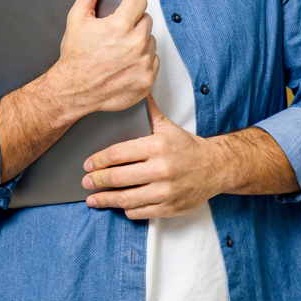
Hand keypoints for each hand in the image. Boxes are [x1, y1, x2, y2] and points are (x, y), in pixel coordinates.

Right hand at [56, 0, 159, 115]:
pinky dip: (142, 63)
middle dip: (133, 25)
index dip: (129, 6)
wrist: (73, 90)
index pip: (140, 2)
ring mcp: (142, 64)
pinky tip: (125, 65)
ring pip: (150, 42)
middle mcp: (135, 44)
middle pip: (146, 21)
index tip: (122, 14)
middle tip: (115, 36)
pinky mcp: (147, 80)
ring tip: (119, 52)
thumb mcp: (77, 18)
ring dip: (138, 44)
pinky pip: (154, 62)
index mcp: (120, 26)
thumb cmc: (75, 57)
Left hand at [81, 92, 216, 219]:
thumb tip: (137, 89)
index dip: (98, 161)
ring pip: (126, 199)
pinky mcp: (168, 208)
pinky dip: (126, 210)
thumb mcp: (168, 126)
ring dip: (105, 200)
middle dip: (97, 181)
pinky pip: (139, 212)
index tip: (88, 164)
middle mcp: (160, 169)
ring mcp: (164, 191)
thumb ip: (149, 111)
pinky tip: (118, 206)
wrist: (216, 168)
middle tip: (85, 182)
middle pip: (118, 178)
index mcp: (157, 146)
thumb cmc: (188, 147)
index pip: (118, 154)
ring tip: (93, 199)